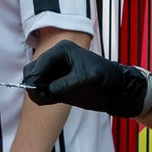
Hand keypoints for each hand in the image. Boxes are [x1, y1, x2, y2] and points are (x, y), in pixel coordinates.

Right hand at [21, 42, 151, 116]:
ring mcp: (55, 74)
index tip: (35, 90)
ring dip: (37, 92)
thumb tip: (46, 92)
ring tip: (46, 99)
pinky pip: (42, 93)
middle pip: (33, 71)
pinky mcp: (57, 87)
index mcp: (62, 51)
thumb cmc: (106, 77)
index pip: (41, 63)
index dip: (36, 76)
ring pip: (35, 82)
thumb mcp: (87, 79)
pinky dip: (42, 98)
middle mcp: (56, 60)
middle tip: (40, 96)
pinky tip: (51, 100)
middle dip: (34, 84)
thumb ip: (65, 84)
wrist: (117, 91)